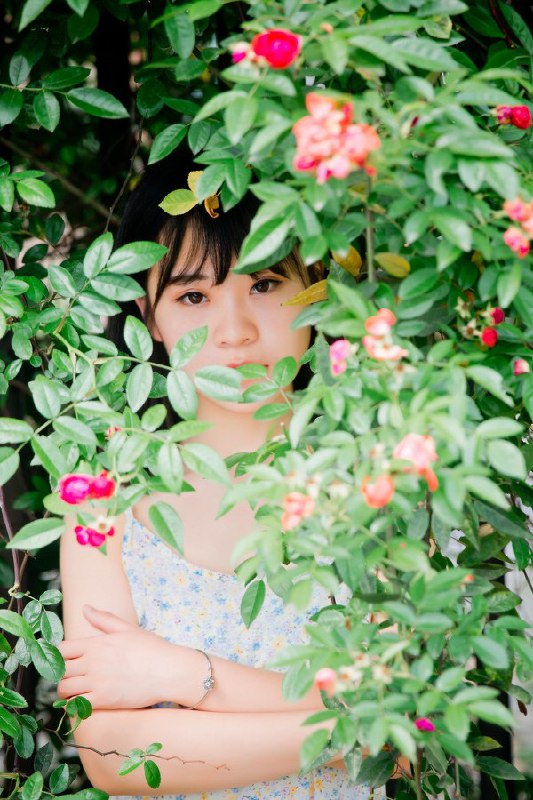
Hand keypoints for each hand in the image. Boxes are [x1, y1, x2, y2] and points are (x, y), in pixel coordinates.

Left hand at [57, 605, 177, 709]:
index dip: (61, 655)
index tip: (68, 659)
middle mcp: (93, 662)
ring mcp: (97, 682)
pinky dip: (73, 705)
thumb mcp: (127, 629)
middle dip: (61, 673)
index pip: (62, 649)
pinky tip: (82, 702)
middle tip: (71, 676)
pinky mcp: (104, 700)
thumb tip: (85, 608)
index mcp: (97, 643)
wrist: (169, 671)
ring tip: (74, 691)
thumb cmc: (151, 649)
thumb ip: (103, 619)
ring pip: (64, 689)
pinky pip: (76, 705)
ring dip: (65, 691)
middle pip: (60, 669)